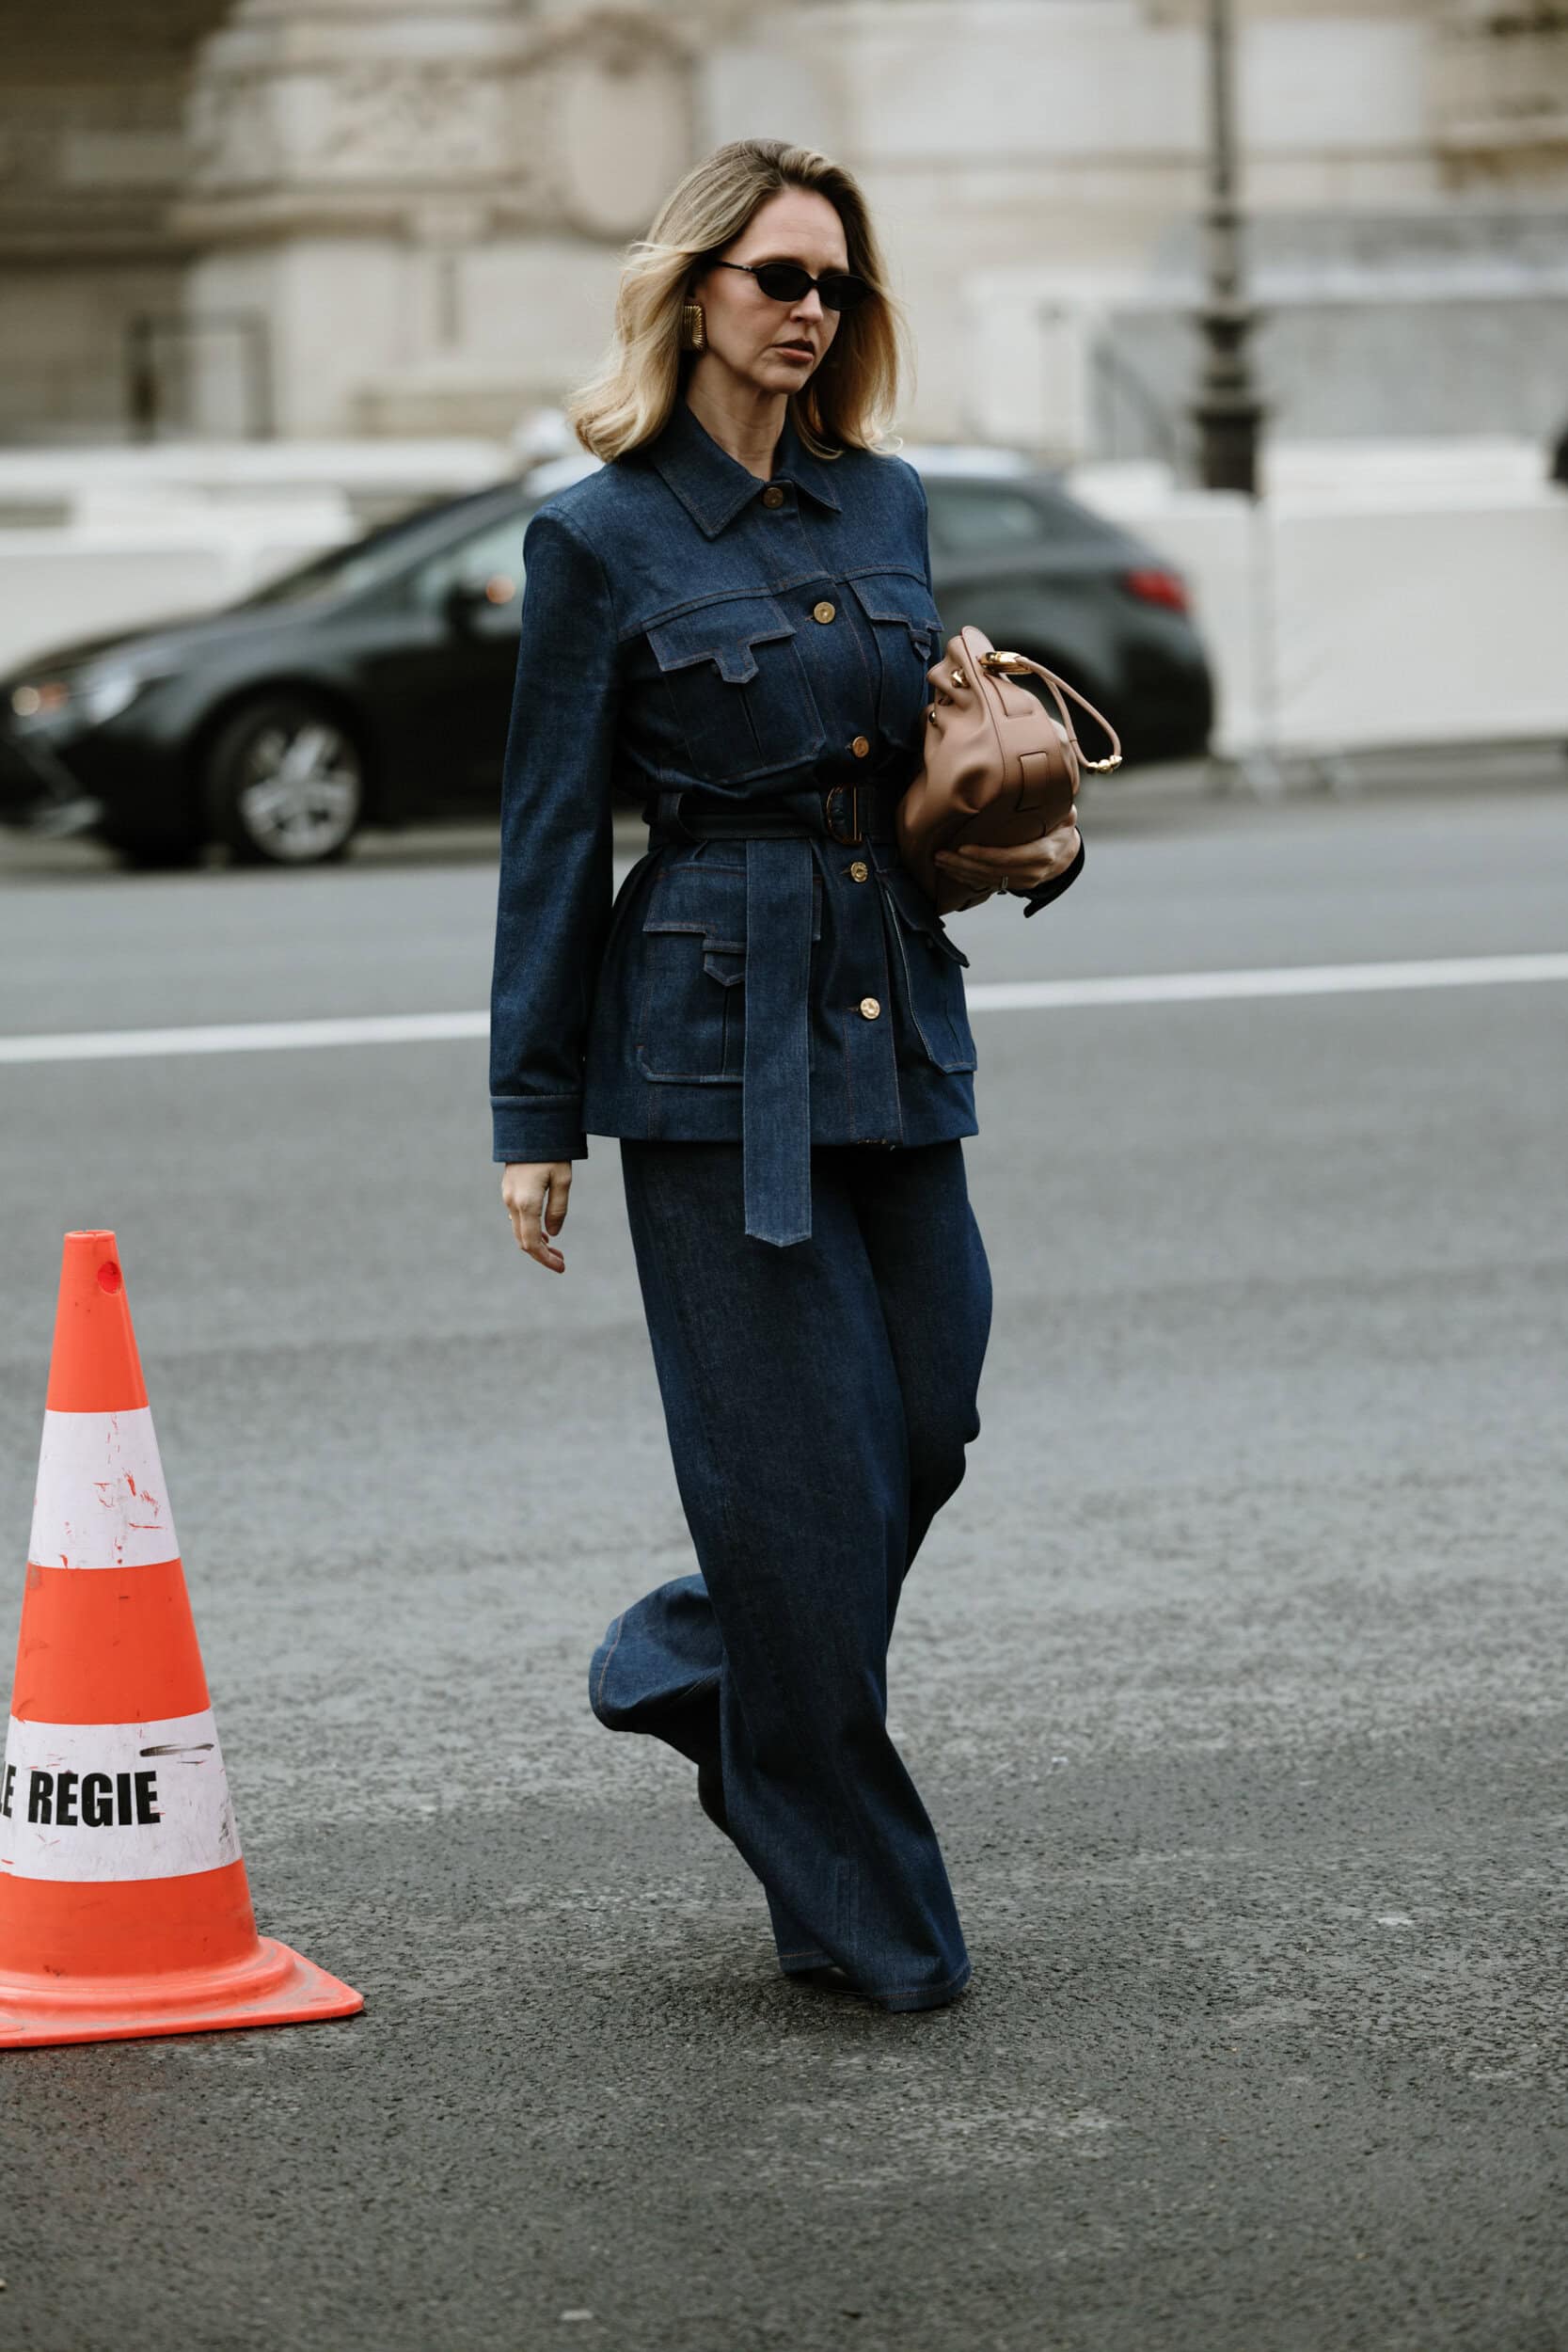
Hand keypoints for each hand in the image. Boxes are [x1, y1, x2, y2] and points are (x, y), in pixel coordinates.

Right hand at [502, 1160, 572, 1273]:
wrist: (529, 1126)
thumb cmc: (551, 1151)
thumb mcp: (563, 1180)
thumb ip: (558, 1209)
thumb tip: (553, 1234)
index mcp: (526, 1202)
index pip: (532, 1243)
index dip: (545, 1259)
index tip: (561, 1268)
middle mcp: (512, 1202)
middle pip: (523, 1240)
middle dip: (542, 1254)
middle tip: (562, 1261)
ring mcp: (507, 1196)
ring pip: (518, 1230)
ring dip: (536, 1242)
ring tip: (556, 1249)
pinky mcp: (508, 1190)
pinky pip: (516, 1218)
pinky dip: (529, 1229)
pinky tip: (544, 1231)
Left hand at [935, 809, 1079, 899]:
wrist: (1067, 854)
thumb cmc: (1060, 828)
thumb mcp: (1065, 814)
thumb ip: (1055, 803)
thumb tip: (1045, 781)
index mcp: (1043, 854)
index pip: (1008, 857)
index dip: (984, 855)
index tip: (963, 848)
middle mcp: (1032, 873)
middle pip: (991, 871)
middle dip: (963, 864)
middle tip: (940, 855)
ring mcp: (1022, 883)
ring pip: (986, 880)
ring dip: (960, 872)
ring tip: (940, 861)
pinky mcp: (1013, 886)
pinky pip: (986, 885)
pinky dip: (967, 879)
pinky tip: (951, 871)